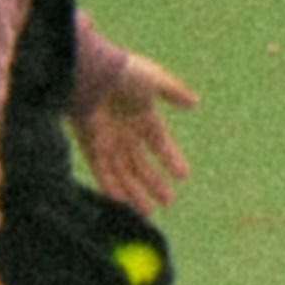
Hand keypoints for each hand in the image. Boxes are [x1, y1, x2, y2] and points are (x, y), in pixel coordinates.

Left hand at [76, 53, 198, 210]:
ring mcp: (107, 141)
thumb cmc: (123, 73)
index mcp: (143, 115)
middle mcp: (125, 131)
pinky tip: (123, 202)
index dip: (171, 159)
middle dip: (154, 183)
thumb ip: (174, 92)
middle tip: (168, 202)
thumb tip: (195, 103)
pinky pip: (102, 173)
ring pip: (123, 173)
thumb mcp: (155, 79)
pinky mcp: (90, 146)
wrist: (89, 72)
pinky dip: (112, 188)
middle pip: (141, 164)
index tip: (183, 175)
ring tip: (148, 212)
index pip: (160, 143)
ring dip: (135, 193)